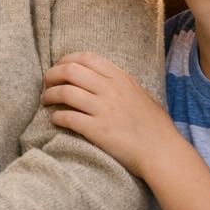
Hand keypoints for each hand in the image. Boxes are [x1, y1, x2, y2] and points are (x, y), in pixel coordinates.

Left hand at [42, 51, 176, 178]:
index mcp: (122, 79)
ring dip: (50, 95)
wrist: (163, 152)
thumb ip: (123, 85)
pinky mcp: (98, 131)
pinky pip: (68, 118)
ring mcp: (104, 110)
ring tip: (46, 101)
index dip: (67, 59)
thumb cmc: (156, 127)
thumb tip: (105, 79)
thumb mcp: (142, 95)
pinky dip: (57, 117)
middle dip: (52, 75)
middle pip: (70, 71)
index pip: (87, 57)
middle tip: (46, 83)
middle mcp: (111, 90)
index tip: (59, 66)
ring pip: (65, 92)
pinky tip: (55, 120)